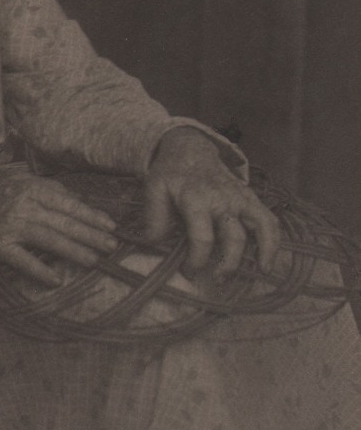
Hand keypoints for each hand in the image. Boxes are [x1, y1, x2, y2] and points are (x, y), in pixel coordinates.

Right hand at [0, 168, 118, 285]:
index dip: (90, 215)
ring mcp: (10, 227)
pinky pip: (22, 260)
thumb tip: (76, 201)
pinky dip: (40, 270)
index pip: (68, 203)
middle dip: (91, 234)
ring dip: (74, 251)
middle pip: (63, 222)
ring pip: (49, 240)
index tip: (110, 225)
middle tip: (112, 245)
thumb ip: (47, 189)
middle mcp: (22, 206)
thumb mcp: (18, 182)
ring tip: (94, 260)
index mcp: (30, 188)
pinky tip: (56, 279)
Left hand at [144, 127, 280, 278]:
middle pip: (234, 237)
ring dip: (264, 251)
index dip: (196, 260)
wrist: (190, 148)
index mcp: (196, 199)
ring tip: (260, 272)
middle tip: (217, 281)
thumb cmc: (171, 174)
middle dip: (228, 264)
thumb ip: (154, 216)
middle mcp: (223, 199)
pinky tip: (269, 258)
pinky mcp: (251, 198)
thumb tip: (154, 243)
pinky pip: (270, 218)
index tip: (188, 272)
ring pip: (261, 225)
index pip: (202, 237)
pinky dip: (274, 239)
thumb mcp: (154, 189)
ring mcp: (240, 198)